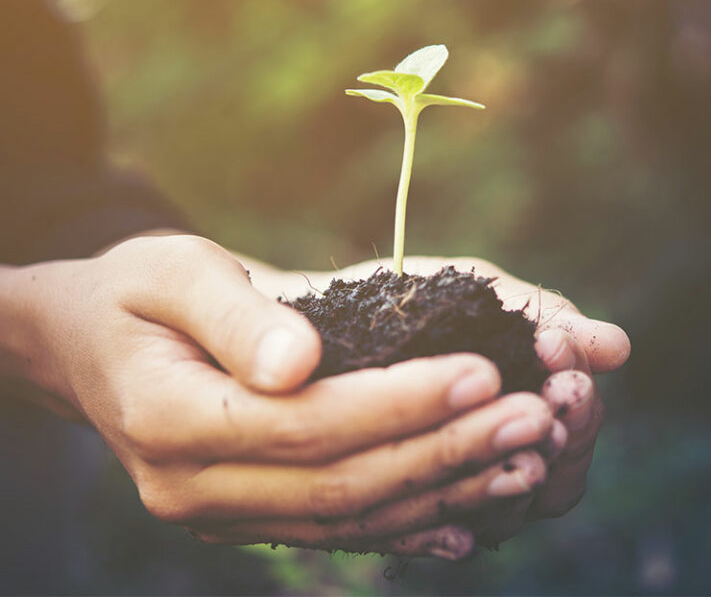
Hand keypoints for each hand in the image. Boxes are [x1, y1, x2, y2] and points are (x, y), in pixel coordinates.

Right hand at [0, 236, 558, 559]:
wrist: (87, 341)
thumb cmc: (133, 292)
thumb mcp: (172, 273)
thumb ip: (235, 317)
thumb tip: (300, 361)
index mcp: (171, 420)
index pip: (307, 425)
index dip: (401, 403)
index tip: (483, 371)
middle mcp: (194, 486)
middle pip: (341, 481)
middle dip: (445, 449)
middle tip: (534, 417)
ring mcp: (221, 511)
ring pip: (349, 515)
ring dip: (443, 487)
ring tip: (524, 457)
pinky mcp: (245, 510)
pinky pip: (335, 526)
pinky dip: (407, 518)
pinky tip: (469, 510)